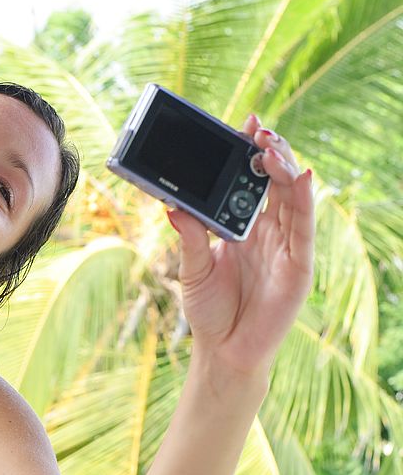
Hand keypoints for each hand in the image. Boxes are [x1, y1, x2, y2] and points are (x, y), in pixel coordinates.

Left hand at [167, 115, 314, 376]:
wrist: (222, 350)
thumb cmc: (208, 310)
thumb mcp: (191, 268)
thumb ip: (188, 236)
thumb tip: (171, 203)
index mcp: (242, 228)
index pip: (250, 182)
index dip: (249, 154)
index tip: (244, 124)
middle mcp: (267, 232)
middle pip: (274, 182)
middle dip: (268, 152)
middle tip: (256, 129)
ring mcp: (285, 246)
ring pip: (291, 197)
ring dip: (284, 167)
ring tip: (270, 145)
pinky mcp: (299, 264)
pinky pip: (304, 226)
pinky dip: (303, 200)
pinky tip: (301, 175)